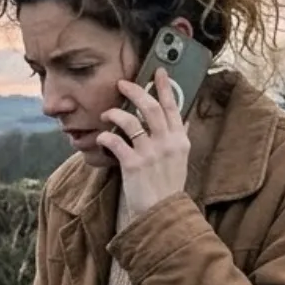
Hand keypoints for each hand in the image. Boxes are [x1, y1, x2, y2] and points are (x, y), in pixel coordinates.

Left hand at [100, 67, 190, 220]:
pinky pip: (116, 141)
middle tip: (122, 83)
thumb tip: (184, 119)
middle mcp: (167, 143)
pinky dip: (105, 136)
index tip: (158, 71)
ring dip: (115, 113)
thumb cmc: (168, 186)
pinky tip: (100, 137)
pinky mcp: (134, 164)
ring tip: (106, 113)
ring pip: (131, 121)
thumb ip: (180, 137)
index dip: (164, 87)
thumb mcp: (180, 159)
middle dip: (135, 91)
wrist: (161, 213)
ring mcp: (151, 153)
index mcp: (180, 140)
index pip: (173, 107)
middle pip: (150, 108)